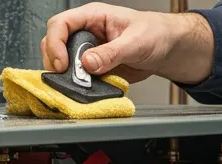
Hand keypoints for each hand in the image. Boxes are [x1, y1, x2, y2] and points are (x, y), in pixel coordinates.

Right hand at [42, 3, 214, 84]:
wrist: (167, 49)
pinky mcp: (93, 68)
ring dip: (67, 76)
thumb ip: (111, 53)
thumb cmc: (155, 33)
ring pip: (62, 63)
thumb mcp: (135, 42)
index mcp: (93, 17)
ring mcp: (88, 51)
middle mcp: (86, 33)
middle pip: (54, 44)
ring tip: (80, 84)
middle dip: (56, 62)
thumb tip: (88, 63)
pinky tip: (88, 89)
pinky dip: (79, 85)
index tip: (62, 64)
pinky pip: (78, 77)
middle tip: (66, 77)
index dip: (55, 44)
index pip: (61, 24)